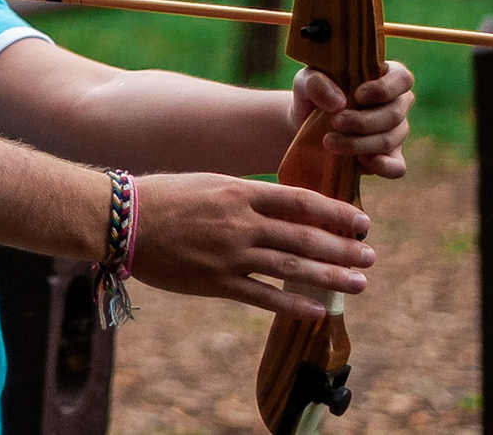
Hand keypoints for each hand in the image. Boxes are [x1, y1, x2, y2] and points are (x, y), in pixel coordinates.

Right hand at [130, 172, 373, 319]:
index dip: (335, 213)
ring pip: (292, 267)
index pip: (300, 201)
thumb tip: (283, 206)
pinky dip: (293, 305)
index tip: (361, 221)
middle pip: (304, 237)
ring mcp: (230, 254)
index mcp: (239, 192)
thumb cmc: (163, 197)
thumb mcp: (209, 183)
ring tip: (359, 283)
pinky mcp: (216, 282)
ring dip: (330, 276)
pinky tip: (317, 311)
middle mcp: (241, 222)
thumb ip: (245, 196)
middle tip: (371, 256)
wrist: (121, 219)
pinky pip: (263, 297)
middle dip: (343, 248)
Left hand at [290, 62, 413, 179]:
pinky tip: (360, 161)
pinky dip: (382, 166)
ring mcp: (396, 132)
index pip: (402, 78)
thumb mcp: (306, 81)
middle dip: (363, 121)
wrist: (306, 123)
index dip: (385, 88)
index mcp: (386, 76)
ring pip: (389, 140)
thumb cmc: (314, 94)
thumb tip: (338, 103)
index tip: (358, 95)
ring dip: (359, 143)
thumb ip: (316, 83)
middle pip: (394, 114)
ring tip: (329, 142)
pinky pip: (397, 167)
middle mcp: (397, 103)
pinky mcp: (389, 157)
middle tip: (335, 122)